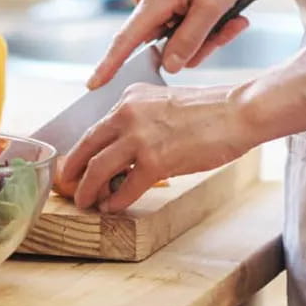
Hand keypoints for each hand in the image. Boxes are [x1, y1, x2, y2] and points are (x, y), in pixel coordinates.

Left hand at [54, 82, 253, 212]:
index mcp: (129, 98)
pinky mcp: (155, 161)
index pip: (95, 128)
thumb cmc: (210, 111)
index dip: (80, 151)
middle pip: (87, 147)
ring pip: (98, 168)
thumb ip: (141, 119)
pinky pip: (125, 187)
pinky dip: (116, 201)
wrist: (238, 112)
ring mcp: (139, 137)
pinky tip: (113, 207)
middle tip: (67, 186)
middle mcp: (127, 114)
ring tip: (86, 202)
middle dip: (73, 171)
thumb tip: (124, 149)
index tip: (75, 165)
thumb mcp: (164, 102)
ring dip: (88, 190)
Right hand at [88, 0, 287, 88]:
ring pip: (176, 35)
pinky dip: (203, 23)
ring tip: (231, 18)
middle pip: (163, 42)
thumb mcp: (213, 6)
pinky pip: (180, 22)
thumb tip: (169, 65)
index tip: (93, 84)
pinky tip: (227, 13)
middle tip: (229, 30)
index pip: (125, 40)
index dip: (109, 65)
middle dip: (197, 45)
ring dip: (205, 34)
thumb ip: (190, 40)